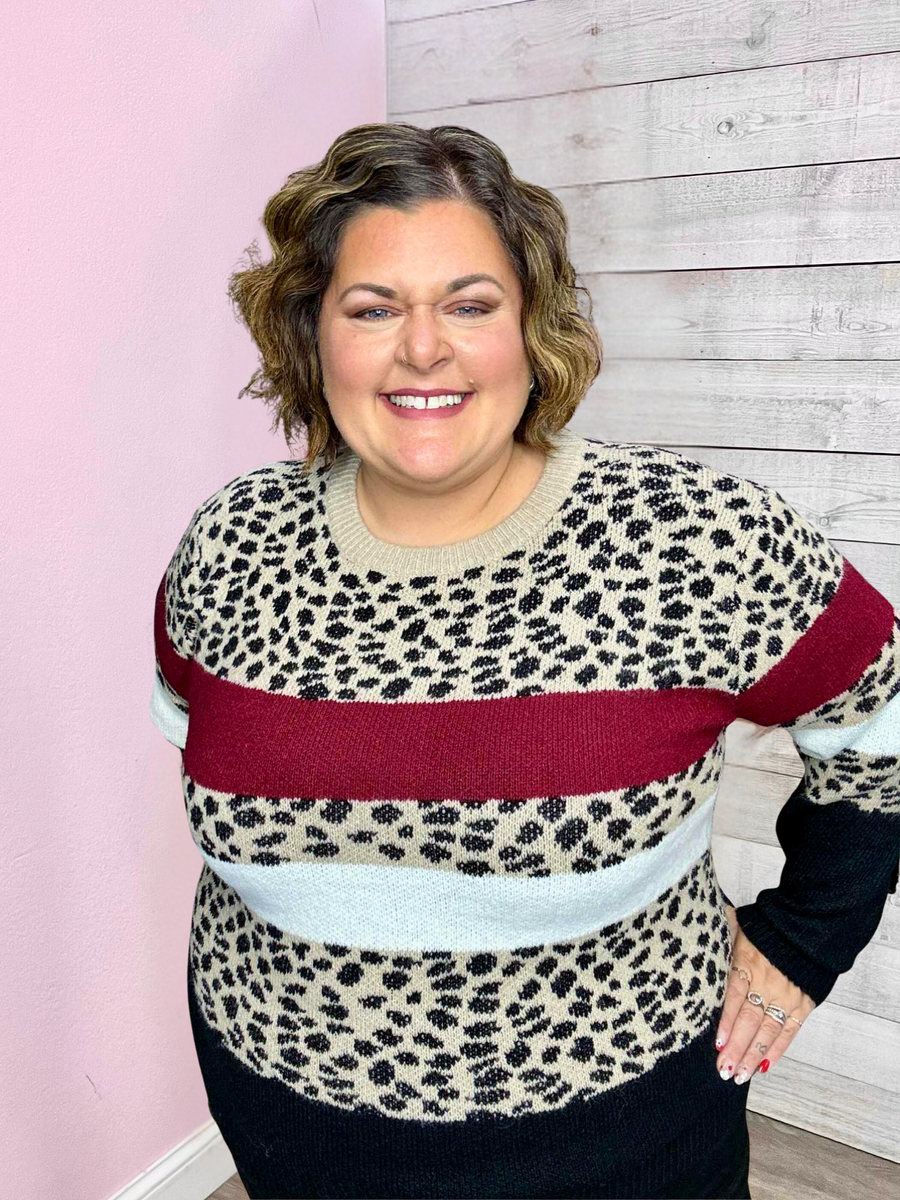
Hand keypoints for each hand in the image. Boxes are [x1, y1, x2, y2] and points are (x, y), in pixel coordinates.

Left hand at [715, 904, 816, 1084]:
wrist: (810, 922)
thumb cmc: (768, 924)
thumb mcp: (737, 922)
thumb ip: (718, 932)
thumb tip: (693, 924)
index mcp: (748, 962)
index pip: (734, 996)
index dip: (726, 1021)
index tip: (717, 1044)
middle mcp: (767, 982)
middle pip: (750, 1020)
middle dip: (736, 1048)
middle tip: (723, 1070)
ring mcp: (787, 995)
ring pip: (768, 1030)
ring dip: (753, 1055)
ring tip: (739, 1075)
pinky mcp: (804, 1003)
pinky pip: (789, 1031)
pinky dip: (777, 1050)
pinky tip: (765, 1066)